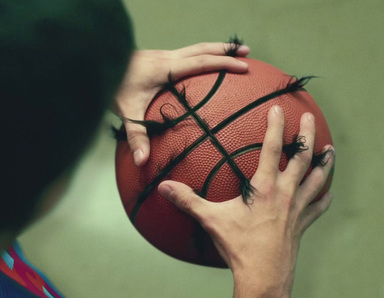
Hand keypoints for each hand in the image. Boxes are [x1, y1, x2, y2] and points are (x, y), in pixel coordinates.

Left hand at [114, 42, 249, 165]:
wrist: (98, 59)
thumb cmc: (112, 85)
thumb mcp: (126, 111)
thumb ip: (136, 136)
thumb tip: (142, 161)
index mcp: (165, 68)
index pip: (201, 62)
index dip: (223, 64)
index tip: (243, 66)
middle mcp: (167, 57)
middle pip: (203, 49)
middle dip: (226, 50)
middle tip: (247, 53)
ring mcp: (163, 55)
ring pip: (196, 47)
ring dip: (215, 49)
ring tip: (233, 53)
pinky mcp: (158, 57)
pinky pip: (186, 53)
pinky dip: (201, 54)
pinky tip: (203, 63)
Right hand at [158, 105, 334, 296]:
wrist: (264, 276)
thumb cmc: (239, 247)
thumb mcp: (211, 219)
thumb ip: (188, 200)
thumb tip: (165, 187)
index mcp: (264, 188)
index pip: (272, 149)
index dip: (275, 126)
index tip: (277, 109)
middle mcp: (285, 194)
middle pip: (302, 157)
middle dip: (306, 134)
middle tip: (308, 117)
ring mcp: (297, 208)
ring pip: (317, 179)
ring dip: (324, 162)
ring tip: (330, 149)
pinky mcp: (302, 224)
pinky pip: (318, 207)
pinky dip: (324, 198)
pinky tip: (328, 192)